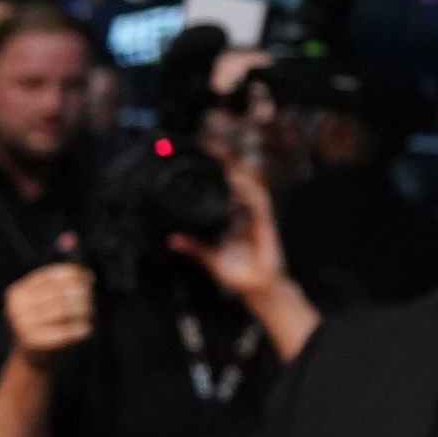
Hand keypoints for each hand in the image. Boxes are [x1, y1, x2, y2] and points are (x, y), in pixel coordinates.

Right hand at [4, 259, 94, 367]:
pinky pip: (69, 331)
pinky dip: (82, 329)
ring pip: (67, 309)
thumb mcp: (48, 294)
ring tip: (88, 314)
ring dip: (85, 311)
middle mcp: (16, 307)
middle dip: (84, 295)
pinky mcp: (35, 343)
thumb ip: (60, 269)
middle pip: (62, 292)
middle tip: (91, 302)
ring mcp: (22, 326)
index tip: (89, 279)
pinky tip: (84, 329)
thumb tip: (71, 236)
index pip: (52, 274)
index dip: (77, 274)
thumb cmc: (46, 319)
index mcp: (18, 291)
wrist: (33, 356)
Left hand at [168, 159, 290, 304]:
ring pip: (248, 190)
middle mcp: (244, 216)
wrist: (257, 288)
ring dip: (238, 175)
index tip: (204, 160)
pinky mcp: (265, 224)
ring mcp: (255, 218)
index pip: (224, 193)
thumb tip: (172, 240)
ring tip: (226, 160)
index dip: (216, 177)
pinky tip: (241, 185)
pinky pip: (259, 204)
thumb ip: (194, 248)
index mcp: (231, 221)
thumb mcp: (210, 259)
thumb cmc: (238, 275)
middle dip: (227, 167)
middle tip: (212, 149)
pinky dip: (250, 194)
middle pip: (237, 185)